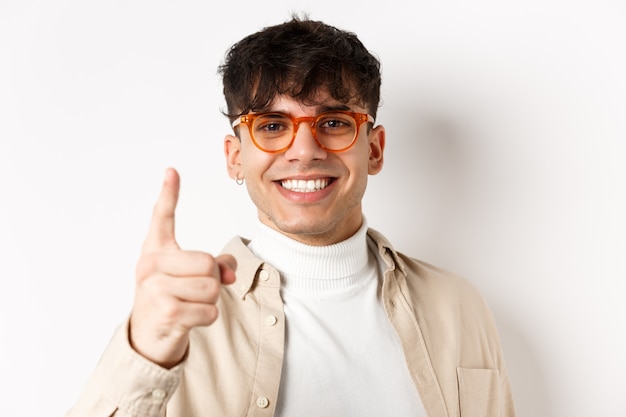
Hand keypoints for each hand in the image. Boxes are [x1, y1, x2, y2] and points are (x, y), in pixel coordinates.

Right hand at [129, 168, 236, 367]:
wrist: (148, 337)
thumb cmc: (169, 299)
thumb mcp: (186, 277)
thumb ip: (213, 266)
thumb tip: (230, 271)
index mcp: (155, 251)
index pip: (162, 217)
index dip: (169, 194)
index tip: (172, 171)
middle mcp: (150, 266)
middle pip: (207, 263)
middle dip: (212, 280)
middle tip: (194, 291)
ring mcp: (155, 290)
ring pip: (211, 287)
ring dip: (210, 300)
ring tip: (191, 304)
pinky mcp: (166, 313)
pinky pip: (209, 310)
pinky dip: (207, 317)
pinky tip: (190, 319)